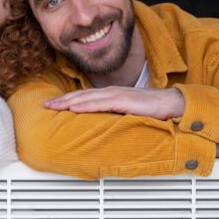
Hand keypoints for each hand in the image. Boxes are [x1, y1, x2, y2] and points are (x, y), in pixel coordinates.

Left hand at [44, 87, 185, 119]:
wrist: (174, 104)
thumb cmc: (153, 109)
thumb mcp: (128, 114)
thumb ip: (114, 116)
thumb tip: (101, 126)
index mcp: (111, 95)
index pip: (85, 96)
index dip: (67, 100)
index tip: (52, 105)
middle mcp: (111, 92)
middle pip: (81, 95)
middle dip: (62, 100)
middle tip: (44, 105)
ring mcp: (118, 95)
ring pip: (87, 97)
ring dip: (69, 101)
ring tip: (54, 106)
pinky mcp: (125, 100)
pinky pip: (101, 103)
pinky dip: (86, 104)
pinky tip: (74, 107)